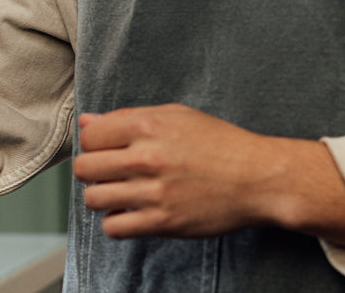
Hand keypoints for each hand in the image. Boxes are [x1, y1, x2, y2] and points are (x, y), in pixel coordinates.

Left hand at [74, 104, 284, 238]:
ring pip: (94, 198)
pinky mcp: (164, 221)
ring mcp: (153, 192)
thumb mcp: (176, 116)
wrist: (259, 178)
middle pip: (85, 168)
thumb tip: (88, 121)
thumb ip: (128, 118)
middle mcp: (145, 158)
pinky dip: (116, 223)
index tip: (106, 150)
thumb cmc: (220, 144)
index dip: (93, 143)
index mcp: (146, 126)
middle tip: (110, 173)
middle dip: (93, 171)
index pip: (88, 136)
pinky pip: (114, 228)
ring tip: (119, 194)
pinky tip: (130, 213)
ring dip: (102, 197)